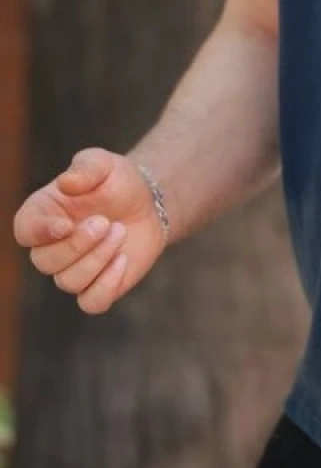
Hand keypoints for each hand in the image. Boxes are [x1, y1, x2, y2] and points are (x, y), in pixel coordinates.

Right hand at [13, 148, 166, 313]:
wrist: (148, 203)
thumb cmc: (117, 182)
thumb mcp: (104, 164)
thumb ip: (86, 168)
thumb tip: (66, 183)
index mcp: (43, 214)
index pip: (24, 231)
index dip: (39, 232)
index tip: (65, 224)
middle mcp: (51, 246)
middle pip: (45, 262)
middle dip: (77, 244)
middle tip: (106, 222)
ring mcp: (72, 269)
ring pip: (68, 282)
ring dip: (98, 258)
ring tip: (120, 232)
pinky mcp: (97, 287)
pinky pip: (91, 303)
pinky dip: (107, 285)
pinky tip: (123, 260)